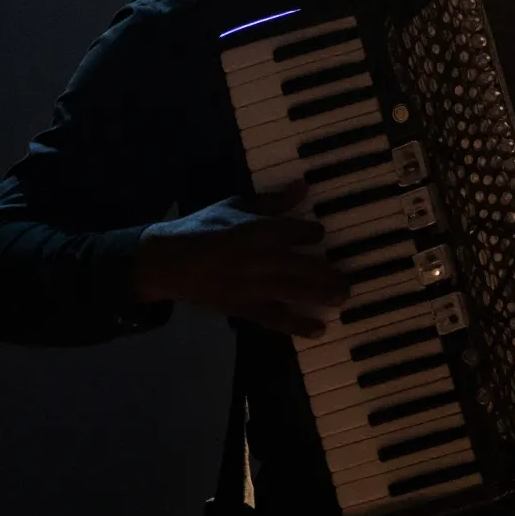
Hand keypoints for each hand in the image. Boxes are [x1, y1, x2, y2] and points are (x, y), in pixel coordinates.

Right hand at [132, 181, 348, 336]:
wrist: (167, 261)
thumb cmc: (201, 228)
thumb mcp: (235, 205)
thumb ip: (271, 201)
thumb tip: (302, 186)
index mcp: (260, 231)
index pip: (299, 232)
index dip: (313, 233)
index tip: (319, 235)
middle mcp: (262, 259)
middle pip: (306, 266)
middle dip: (330, 273)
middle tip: (347, 280)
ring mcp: (255, 286)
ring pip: (297, 292)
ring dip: (322, 295)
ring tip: (342, 298)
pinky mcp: (245, 307)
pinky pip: (276, 319)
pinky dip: (298, 325)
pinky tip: (319, 329)